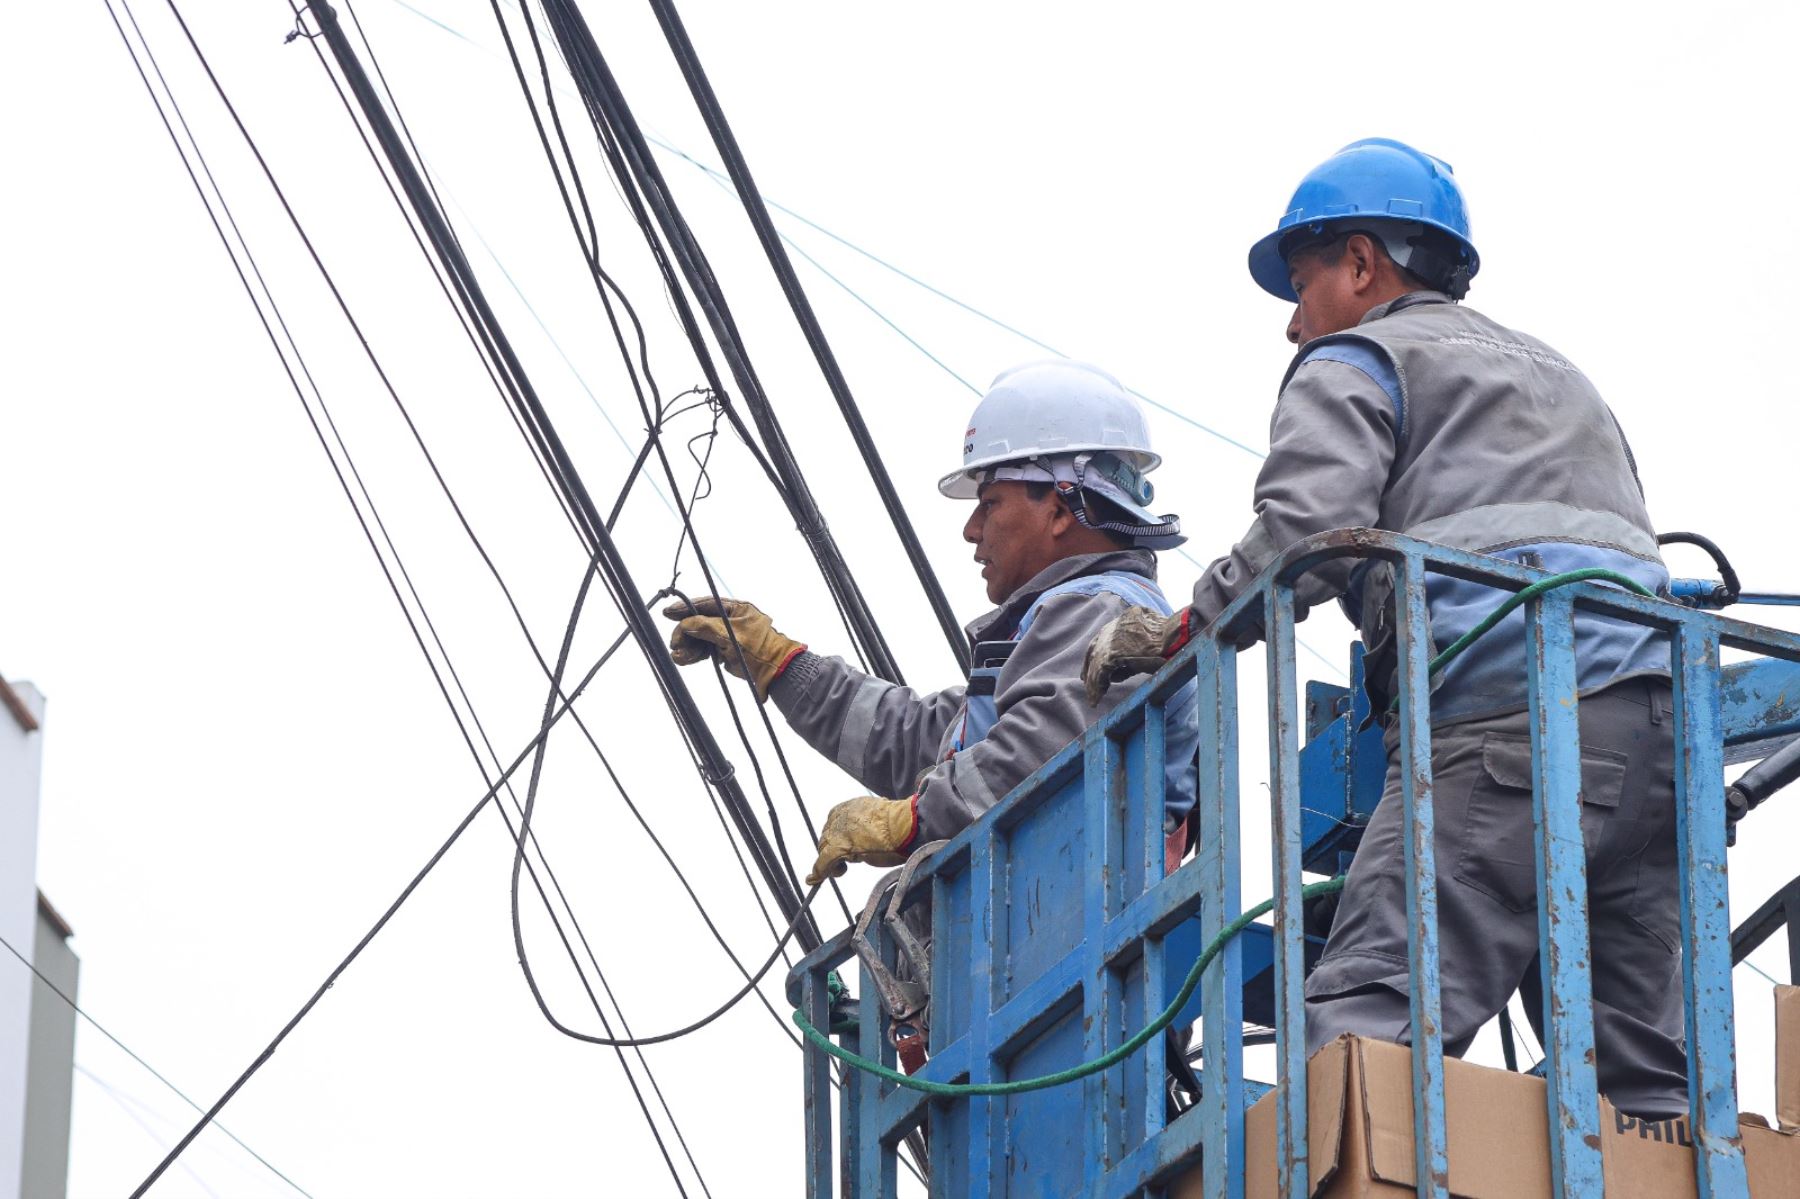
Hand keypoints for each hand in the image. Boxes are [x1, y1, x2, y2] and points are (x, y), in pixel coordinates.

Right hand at [661, 596, 804, 700]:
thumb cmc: (758, 648)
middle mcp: (729, 619)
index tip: (668, 613)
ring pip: (699, 637)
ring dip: (687, 646)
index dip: (685, 608)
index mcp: (735, 609)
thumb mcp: (731, 635)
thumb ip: (707, 627)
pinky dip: (694, 654)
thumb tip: (686, 623)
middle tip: (674, 644)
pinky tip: (684, 659)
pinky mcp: (724, 650)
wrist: (774, 671)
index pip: (706, 604)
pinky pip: (704, 649)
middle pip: (699, 622)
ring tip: (678, 655)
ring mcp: (726, 635)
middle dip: (685, 633)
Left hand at [806, 796, 917, 885]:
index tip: (845, 849)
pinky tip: (815, 879)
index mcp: (848, 807)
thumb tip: (862, 840)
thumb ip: (864, 828)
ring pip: (824, 849)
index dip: (837, 838)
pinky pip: (823, 863)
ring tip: (841, 870)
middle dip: (832, 850)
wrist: (903, 826)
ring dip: (829, 861)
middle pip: (826, 837)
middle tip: (844, 863)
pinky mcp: (838, 848)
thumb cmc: (898, 825)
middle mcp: (839, 817)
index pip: (833, 825)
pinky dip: (819, 872)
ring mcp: (837, 832)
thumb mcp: (877, 821)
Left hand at [1081, 606, 1193, 704]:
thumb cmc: (1171, 641)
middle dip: (1090, 668)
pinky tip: (1097, 696)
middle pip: (1095, 649)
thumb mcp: (1147, 644)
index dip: (1096, 654)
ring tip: (1094, 697)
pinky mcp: (1113, 653)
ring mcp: (1112, 638)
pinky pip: (1101, 671)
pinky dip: (1098, 685)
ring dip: (1094, 681)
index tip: (1092, 667)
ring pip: (1096, 662)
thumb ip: (1130, 655)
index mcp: (1123, 620)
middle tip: (1087, 684)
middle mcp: (1114, 626)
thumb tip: (1116, 675)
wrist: (1177, 637)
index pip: (1102, 638)